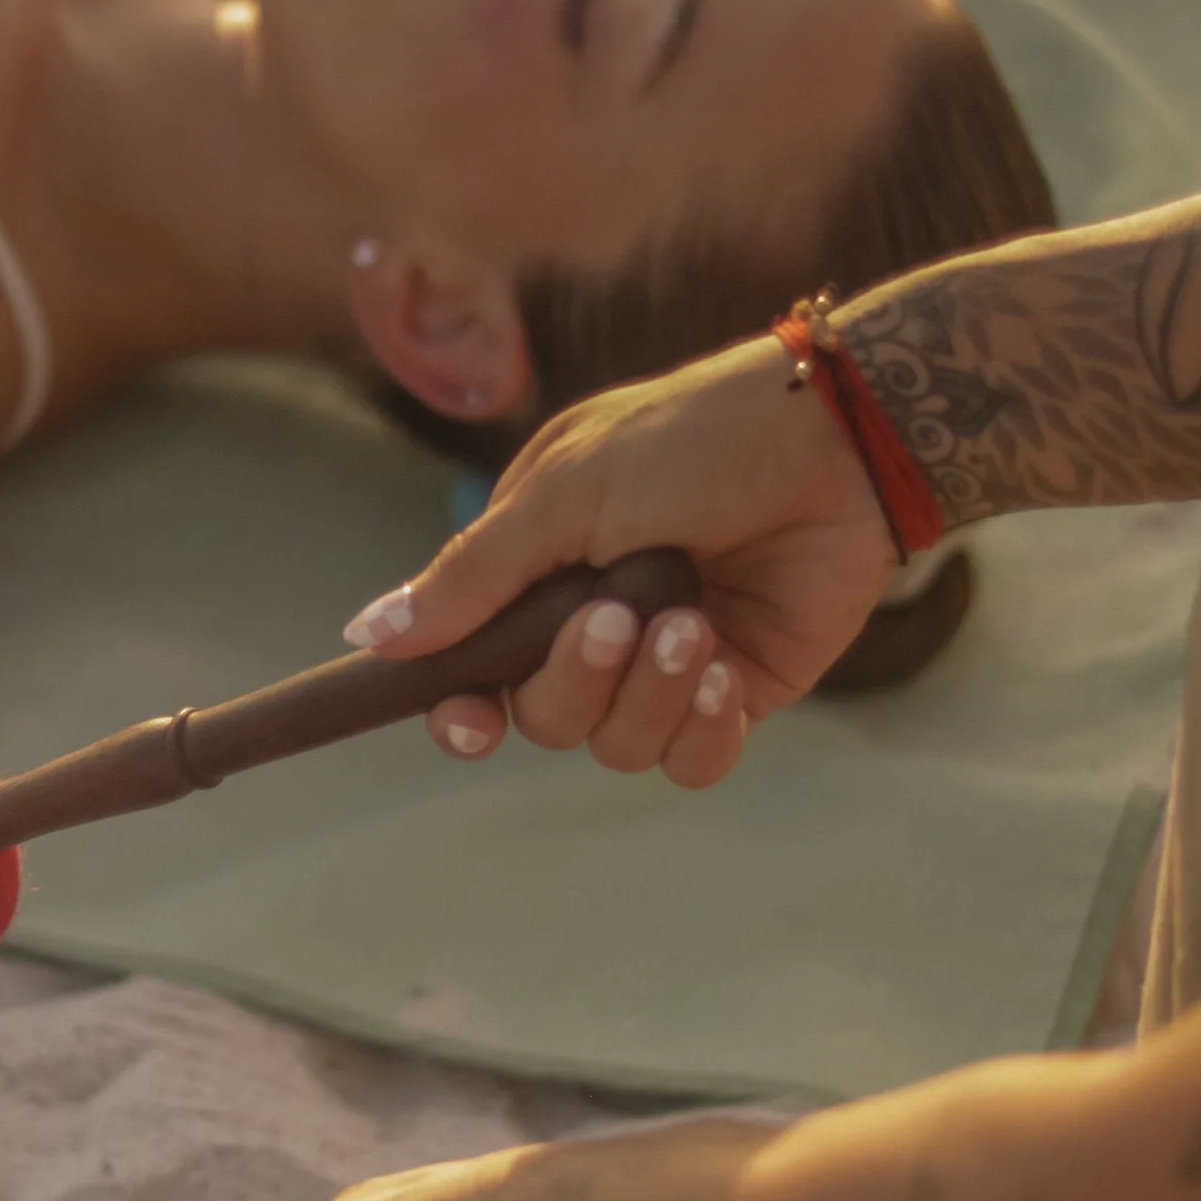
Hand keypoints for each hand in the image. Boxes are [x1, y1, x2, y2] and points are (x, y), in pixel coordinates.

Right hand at [348, 333, 899, 784]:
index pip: (473, 671)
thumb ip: (471, 573)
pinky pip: (693, 761)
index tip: (467, 721)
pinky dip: (700, 730)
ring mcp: (666, 665)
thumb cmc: (692, 441)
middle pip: (542, 717)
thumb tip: (368, 633)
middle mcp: (594, 627)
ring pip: (617, 747)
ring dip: (646, 694)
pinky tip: (722, 674)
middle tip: (613, 617)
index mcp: (537, 573)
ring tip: (689, 623)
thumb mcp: (564, 492)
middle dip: (573, 678)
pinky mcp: (738, 692)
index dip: (460, 709)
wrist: (832, 439)